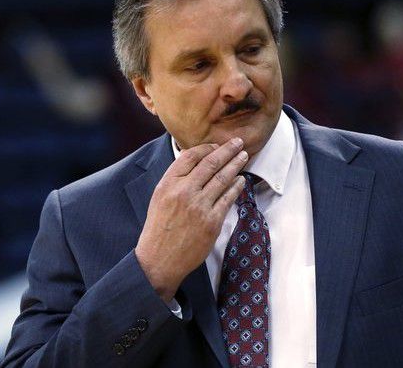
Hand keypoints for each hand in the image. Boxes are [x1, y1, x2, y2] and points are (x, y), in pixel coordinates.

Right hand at [135, 137, 247, 301]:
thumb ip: (176, 179)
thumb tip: (196, 161)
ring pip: (222, 178)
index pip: (190, 156)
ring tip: (243, 156)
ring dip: (235, 165)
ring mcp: (199, 207)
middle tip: (238, 142)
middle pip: (210, 163)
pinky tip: (241, 180)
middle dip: (227, 150)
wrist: (159, 259)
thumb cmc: (160, 228)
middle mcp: (183, 192)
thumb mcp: (160, 198)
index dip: (207, 148)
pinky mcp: (212, 222)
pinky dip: (236, 187)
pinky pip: (228, 198)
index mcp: (168, 184)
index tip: (217, 145)